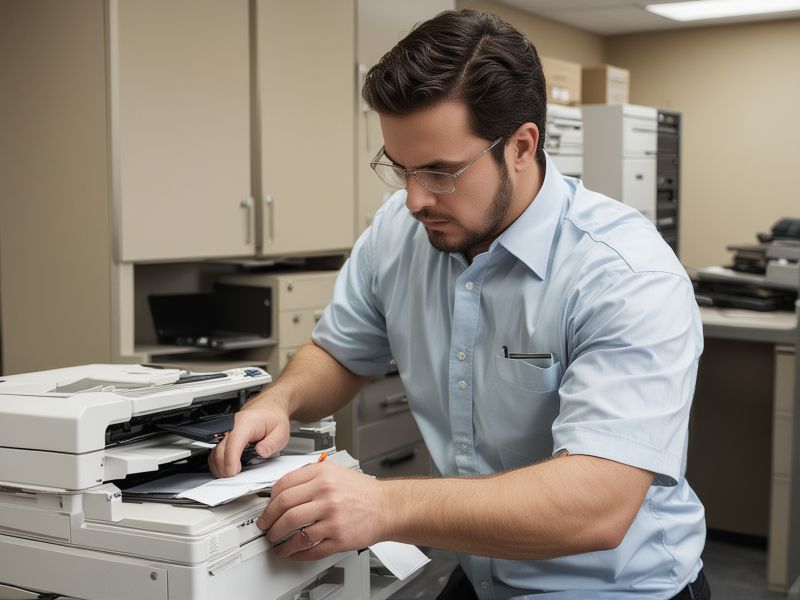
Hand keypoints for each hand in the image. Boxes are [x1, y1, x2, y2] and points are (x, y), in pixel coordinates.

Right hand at [208, 400, 290, 477]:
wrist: (268, 412)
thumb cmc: (273, 421)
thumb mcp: (281, 432)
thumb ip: (272, 443)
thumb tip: (261, 452)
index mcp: (247, 422)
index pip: (234, 442)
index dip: (231, 459)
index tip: (233, 473)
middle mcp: (232, 426)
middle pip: (220, 450)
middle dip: (225, 467)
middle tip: (234, 479)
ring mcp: (226, 432)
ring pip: (214, 453)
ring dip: (220, 467)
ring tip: (232, 476)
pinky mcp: (223, 439)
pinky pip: (215, 453)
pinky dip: (219, 464)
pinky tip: (228, 470)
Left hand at [258, 462, 386, 560]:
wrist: (386, 506)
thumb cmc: (362, 491)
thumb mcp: (335, 471)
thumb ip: (310, 475)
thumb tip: (283, 489)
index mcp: (323, 475)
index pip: (284, 486)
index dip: (269, 501)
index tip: (267, 509)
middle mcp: (326, 495)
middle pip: (284, 510)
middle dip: (269, 522)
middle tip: (265, 528)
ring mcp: (332, 518)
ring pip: (294, 532)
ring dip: (279, 541)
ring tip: (276, 543)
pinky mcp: (339, 538)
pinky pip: (310, 549)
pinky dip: (296, 553)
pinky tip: (292, 552)